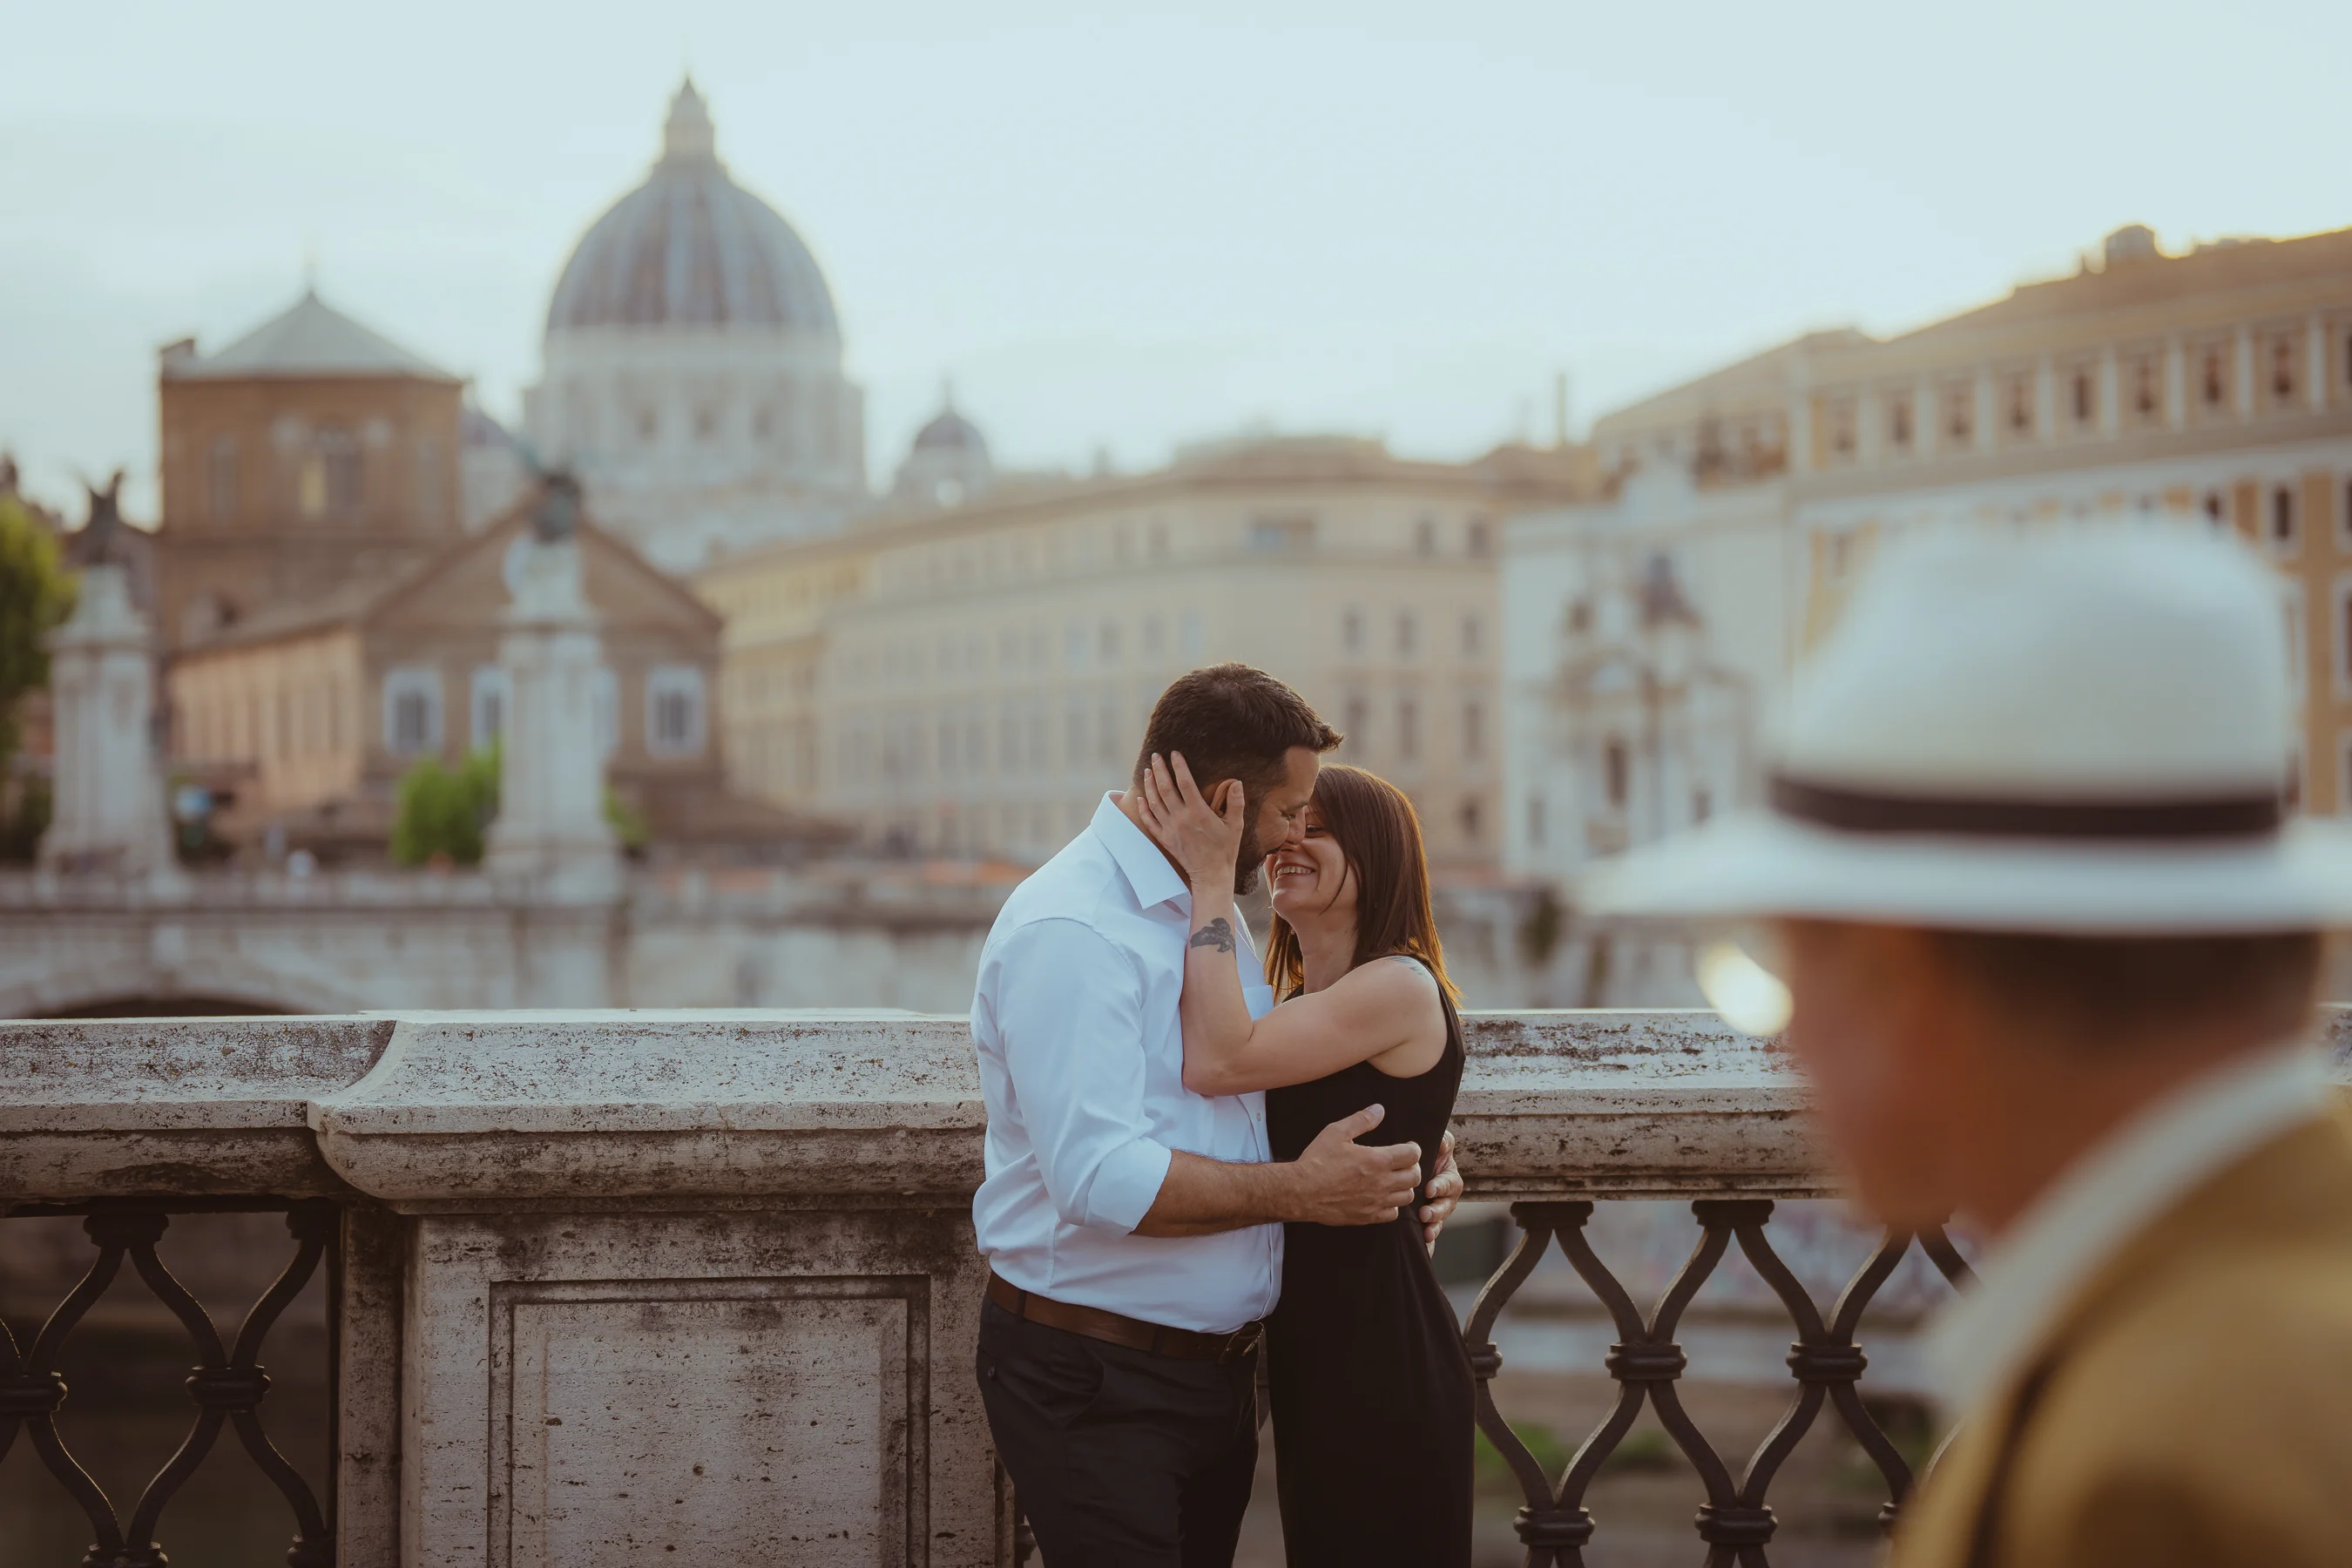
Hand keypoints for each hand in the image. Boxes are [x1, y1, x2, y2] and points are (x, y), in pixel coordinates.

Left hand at [1136, 751, 1244, 891]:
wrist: (1211, 874)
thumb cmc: (1225, 849)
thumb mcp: (1235, 825)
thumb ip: (1235, 803)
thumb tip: (1236, 783)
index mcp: (1198, 812)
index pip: (1185, 783)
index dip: (1178, 766)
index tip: (1174, 754)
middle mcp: (1181, 818)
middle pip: (1165, 788)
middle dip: (1159, 770)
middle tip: (1155, 756)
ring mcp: (1170, 829)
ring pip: (1154, 802)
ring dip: (1149, 785)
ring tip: (1148, 771)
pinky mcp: (1164, 839)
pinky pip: (1149, 821)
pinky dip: (1143, 808)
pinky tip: (1141, 798)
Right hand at [1287, 1104, 1421, 1225]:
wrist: (1300, 1191)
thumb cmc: (1317, 1160)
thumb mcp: (1336, 1132)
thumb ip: (1361, 1120)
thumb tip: (1379, 1109)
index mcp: (1376, 1160)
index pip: (1412, 1155)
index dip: (1413, 1149)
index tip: (1408, 1147)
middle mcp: (1381, 1183)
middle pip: (1414, 1177)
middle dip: (1413, 1167)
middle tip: (1403, 1163)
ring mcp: (1375, 1202)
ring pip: (1407, 1197)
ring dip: (1404, 1187)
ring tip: (1394, 1180)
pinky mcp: (1367, 1216)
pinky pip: (1393, 1214)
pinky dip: (1392, 1205)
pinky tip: (1382, 1197)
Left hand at [1421, 1129, 1461, 1248]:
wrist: (1407, 1163)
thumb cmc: (1425, 1150)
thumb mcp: (1437, 1141)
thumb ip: (1443, 1141)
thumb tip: (1443, 1145)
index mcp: (1448, 1177)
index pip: (1449, 1183)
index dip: (1441, 1186)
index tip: (1430, 1189)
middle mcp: (1445, 1196)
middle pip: (1446, 1206)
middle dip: (1437, 1211)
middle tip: (1425, 1214)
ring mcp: (1436, 1209)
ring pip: (1438, 1222)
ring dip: (1434, 1228)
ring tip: (1426, 1233)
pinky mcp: (1426, 1221)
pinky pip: (1430, 1235)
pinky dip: (1430, 1245)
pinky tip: (1426, 1252)